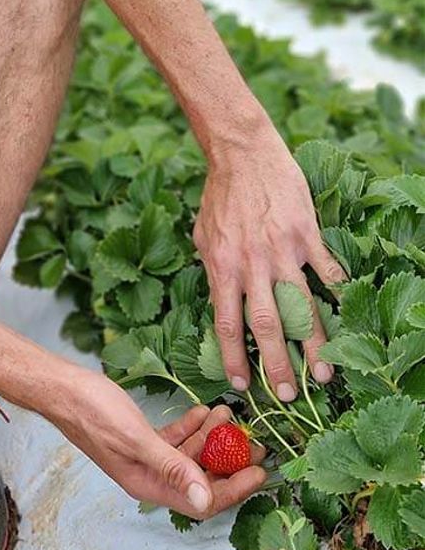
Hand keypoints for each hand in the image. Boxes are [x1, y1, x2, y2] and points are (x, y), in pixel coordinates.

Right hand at [52, 370, 267, 517]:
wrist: (62, 390)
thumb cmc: (93, 413)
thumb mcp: (137, 439)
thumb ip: (172, 468)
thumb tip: (206, 499)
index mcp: (148, 485)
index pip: (201, 500)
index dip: (233, 489)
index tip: (260, 470)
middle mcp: (150, 477)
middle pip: (200, 480)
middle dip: (230, 462)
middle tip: (254, 442)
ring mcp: (146, 458)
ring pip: (190, 456)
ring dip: (212, 438)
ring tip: (228, 415)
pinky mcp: (141, 439)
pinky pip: (175, 440)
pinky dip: (191, 427)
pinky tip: (202, 412)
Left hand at [192, 137, 348, 400]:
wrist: (242, 154)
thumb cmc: (219, 196)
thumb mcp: (203, 236)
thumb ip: (213, 270)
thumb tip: (222, 304)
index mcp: (223, 266)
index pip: (226, 323)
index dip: (233, 357)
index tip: (241, 383)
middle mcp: (253, 263)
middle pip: (267, 325)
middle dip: (277, 365)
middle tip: (287, 396)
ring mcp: (282, 249)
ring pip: (301, 306)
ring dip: (313, 344)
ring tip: (324, 374)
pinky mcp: (306, 232)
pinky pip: (326, 268)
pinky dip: (337, 291)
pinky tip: (345, 314)